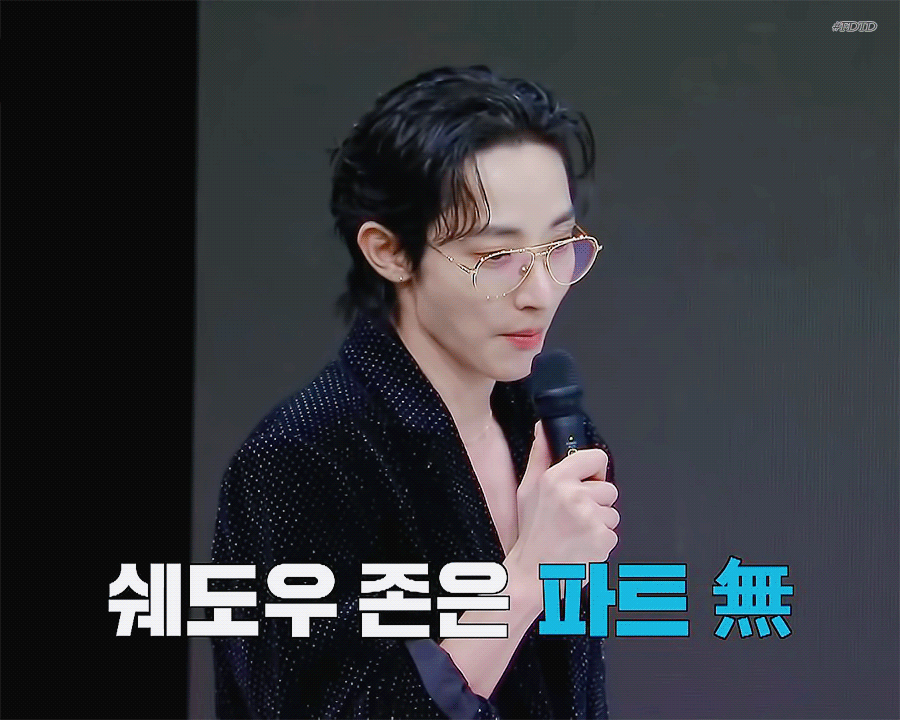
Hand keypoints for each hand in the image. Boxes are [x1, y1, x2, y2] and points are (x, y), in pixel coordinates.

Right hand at [505, 421, 618, 598]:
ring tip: (575, 534)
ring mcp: (590, 518)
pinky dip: (600, 542)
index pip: (596, 457)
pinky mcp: (602, 539)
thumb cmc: (532, 534)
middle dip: (596, 503)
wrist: (533, 575)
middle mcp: (574, 495)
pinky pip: (613, 533)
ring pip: (612, 513)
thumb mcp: (527, 489)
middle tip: (573, 517)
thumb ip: (540, 456)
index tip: (586, 483)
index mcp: (555, 479)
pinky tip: (581, 546)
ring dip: (598, 524)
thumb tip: (542, 428)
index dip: (594, 471)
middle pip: (608, 489)